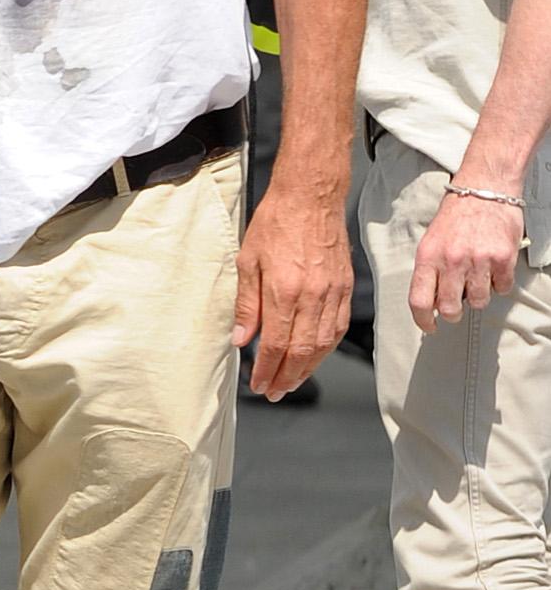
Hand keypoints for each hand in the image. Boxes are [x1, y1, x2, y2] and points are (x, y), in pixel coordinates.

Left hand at [234, 182, 351, 396]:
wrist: (311, 197)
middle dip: (287, 376)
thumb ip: (247, 304)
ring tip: (292, 381)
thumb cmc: (276, 223)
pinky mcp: (345, 286)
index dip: (267, 370)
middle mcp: (313, 296)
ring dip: (309, 367)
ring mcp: (333, 292)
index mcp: (285, 291)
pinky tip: (315, 355)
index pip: (277, 344)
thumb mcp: (248, 262)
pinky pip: (338, 326)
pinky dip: (326, 347)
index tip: (259, 384)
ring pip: (324, 343)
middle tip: (275, 391)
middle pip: (303, 350)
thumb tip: (243, 339)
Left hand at [409, 186, 524, 332]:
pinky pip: (502, 288)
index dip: (423, 321)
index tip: (429, 327)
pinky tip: (494, 268)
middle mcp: (452, 260)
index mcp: (428, 257)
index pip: (419, 301)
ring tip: (477, 277)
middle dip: (453, 312)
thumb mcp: (431, 241)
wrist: (485, 188)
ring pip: (478, 301)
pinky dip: (499, 284)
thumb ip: (430, 271)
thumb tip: (432, 302)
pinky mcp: (502, 258)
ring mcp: (478, 260)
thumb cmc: (457, 215)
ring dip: (478, 296)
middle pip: (450, 308)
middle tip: (457, 304)